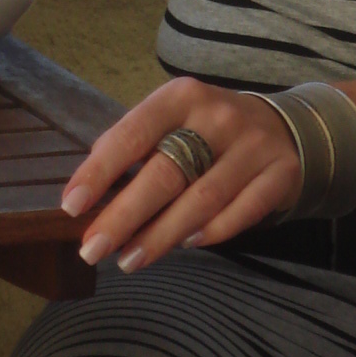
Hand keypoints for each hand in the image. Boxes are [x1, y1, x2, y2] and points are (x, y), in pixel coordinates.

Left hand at [61, 78, 301, 272]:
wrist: (284, 127)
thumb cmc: (208, 129)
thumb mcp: (173, 120)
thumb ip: (136, 147)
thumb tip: (89, 191)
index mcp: (180, 97)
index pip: (132, 134)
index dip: (99, 171)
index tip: (71, 205)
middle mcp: (217, 117)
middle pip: (165, 173)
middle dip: (124, 216)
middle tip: (94, 248)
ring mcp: (253, 146)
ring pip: (202, 199)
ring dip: (161, 235)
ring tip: (129, 259)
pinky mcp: (280, 174)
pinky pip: (241, 213)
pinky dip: (210, 232)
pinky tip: (184, 245)